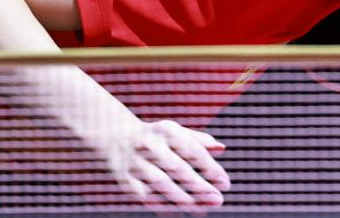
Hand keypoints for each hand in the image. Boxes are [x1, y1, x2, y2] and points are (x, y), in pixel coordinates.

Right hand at [102, 117, 229, 214]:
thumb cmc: (155, 136)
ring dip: (183, 198)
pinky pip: (145, 196)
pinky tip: (179, 213)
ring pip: (161, 183)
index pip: (192, 150)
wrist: (114, 137)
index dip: (210, 168)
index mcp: (166, 130)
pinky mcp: (125, 179)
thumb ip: (198, 140)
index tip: (225, 183)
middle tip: (218, 200)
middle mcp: (150, 145)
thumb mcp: (175, 132)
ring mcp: (136, 162)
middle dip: (199, 185)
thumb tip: (222, 148)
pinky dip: (162, 205)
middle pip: (178, 168)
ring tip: (202, 209)